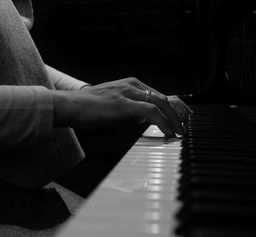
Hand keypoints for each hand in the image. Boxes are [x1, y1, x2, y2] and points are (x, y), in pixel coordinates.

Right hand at [51, 77, 191, 135]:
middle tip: (185, 126)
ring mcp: (128, 92)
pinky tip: (167, 132)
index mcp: (131, 84)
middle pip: (164, 97)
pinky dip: (162, 122)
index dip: (174, 106)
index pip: (159, 94)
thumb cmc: (88, 108)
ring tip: (179, 132)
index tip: (183, 116)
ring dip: (173, 119)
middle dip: (178, 113)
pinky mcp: (124, 103)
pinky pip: (150, 112)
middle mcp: (132, 85)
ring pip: (160, 103)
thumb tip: (143, 120)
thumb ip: (130, 111)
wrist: (70, 105)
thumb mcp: (114, 107)